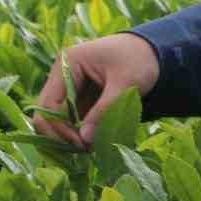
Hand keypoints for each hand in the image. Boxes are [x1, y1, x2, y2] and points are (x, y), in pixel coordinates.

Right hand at [32, 33, 159, 148]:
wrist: (153, 50)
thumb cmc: (139, 60)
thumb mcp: (125, 84)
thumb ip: (104, 110)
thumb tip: (84, 139)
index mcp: (68, 64)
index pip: (48, 104)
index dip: (59, 128)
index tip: (80, 143)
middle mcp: (62, 73)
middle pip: (47, 112)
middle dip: (61, 134)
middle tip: (84, 150)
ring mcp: (69, 84)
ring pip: (58, 117)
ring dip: (70, 134)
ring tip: (91, 148)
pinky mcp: (78, 94)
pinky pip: (71, 116)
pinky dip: (79, 129)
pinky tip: (93, 140)